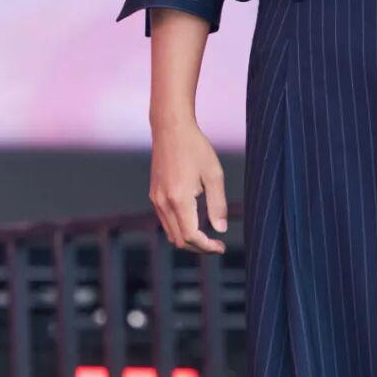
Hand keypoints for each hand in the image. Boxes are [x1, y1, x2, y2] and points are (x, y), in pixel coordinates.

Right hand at [149, 117, 227, 254]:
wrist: (171, 128)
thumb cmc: (195, 147)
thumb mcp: (214, 174)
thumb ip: (218, 204)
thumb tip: (220, 230)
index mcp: (179, 198)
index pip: (191, 236)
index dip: (208, 247)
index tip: (222, 246)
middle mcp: (163, 203)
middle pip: (180, 240)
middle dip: (199, 247)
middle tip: (217, 244)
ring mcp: (156, 200)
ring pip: (171, 233)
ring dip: (189, 240)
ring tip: (208, 236)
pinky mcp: (154, 195)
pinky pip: (166, 221)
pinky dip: (180, 229)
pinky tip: (194, 220)